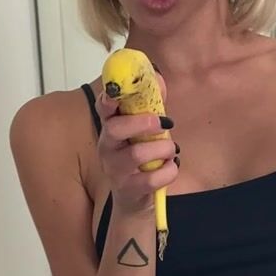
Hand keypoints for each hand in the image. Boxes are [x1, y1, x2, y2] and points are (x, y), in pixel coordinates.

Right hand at [95, 73, 178, 217]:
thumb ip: (152, 104)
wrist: (135, 198)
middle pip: (114, 129)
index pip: (103, 107)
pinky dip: (169, 171)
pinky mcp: (128, 189)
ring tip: (171, 150)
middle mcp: (107, 148)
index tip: (119, 90)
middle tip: (165, 123)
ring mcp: (115, 170)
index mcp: (111, 127)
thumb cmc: (142, 159)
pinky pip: (152, 179)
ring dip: (163, 149)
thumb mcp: (146, 130)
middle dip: (142, 122)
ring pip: (136, 154)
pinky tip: (171, 167)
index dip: (109, 96)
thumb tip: (158, 77)